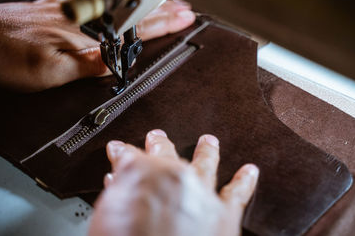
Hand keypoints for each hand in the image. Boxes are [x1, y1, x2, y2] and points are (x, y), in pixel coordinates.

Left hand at [0, 0, 194, 91]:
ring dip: (145, 5)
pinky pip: (99, 1)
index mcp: (86, 32)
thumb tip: (118, 63)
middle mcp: (84, 18)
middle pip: (133, 13)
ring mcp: (74, 11)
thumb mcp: (49, 71)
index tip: (184, 19)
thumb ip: (87, 65)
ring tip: (166, 3)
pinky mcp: (62, 10)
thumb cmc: (8, 55)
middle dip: (162, 11)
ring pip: (119, 5)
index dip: (161, 25)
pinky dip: (118, 0)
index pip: (134, 28)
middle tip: (186, 9)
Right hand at [89, 130, 258, 235]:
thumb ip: (116, 192)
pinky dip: (245, 180)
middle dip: (159, 143)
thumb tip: (117, 180)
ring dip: (206, 150)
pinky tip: (249, 171)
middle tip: (156, 136)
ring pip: (206, 162)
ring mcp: (202, 192)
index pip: (129, 155)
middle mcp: (176, 176)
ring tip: (208, 141)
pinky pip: (238, 192)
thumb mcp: (105, 216)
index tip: (119, 150)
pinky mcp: (225, 214)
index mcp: (143, 173)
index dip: (121, 152)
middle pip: (167, 152)